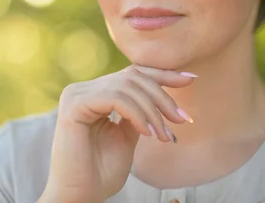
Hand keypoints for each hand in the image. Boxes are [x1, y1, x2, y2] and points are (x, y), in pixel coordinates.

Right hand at [40, 65, 196, 202]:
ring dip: (153, 111)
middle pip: (132, 76)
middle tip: (182, 120)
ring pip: (127, 86)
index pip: (132, 73)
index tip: (190, 79)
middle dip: (163, 97)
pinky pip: (115, 98)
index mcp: (94, 93)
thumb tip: (163, 94)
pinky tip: (147, 134)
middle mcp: (82, 89)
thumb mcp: (128, 136)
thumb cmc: (102, 172)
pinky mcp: (73, 105)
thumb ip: (139, 112)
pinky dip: (137, 114)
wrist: (81, 196)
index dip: (162, 74)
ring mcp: (75, 95)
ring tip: (164, 136)